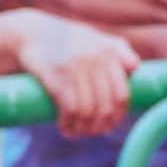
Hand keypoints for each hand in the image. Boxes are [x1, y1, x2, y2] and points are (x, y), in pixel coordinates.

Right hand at [13, 12, 139, 136]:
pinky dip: (68, 124)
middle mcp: (95, 59)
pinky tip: (64, 128)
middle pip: (105, 107)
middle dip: (99, 127)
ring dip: (82, 129)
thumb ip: (117, 49)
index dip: (117, 116)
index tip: (109, 126)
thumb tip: (135, 67)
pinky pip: (70, 109)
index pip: (121, 94)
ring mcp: (76, 69)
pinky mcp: (57, 78)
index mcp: (108, 52)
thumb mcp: (94, 38)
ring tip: (76, 133)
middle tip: (90, 133)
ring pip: (88, 112)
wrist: (30, 33)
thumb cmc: (65, 39)